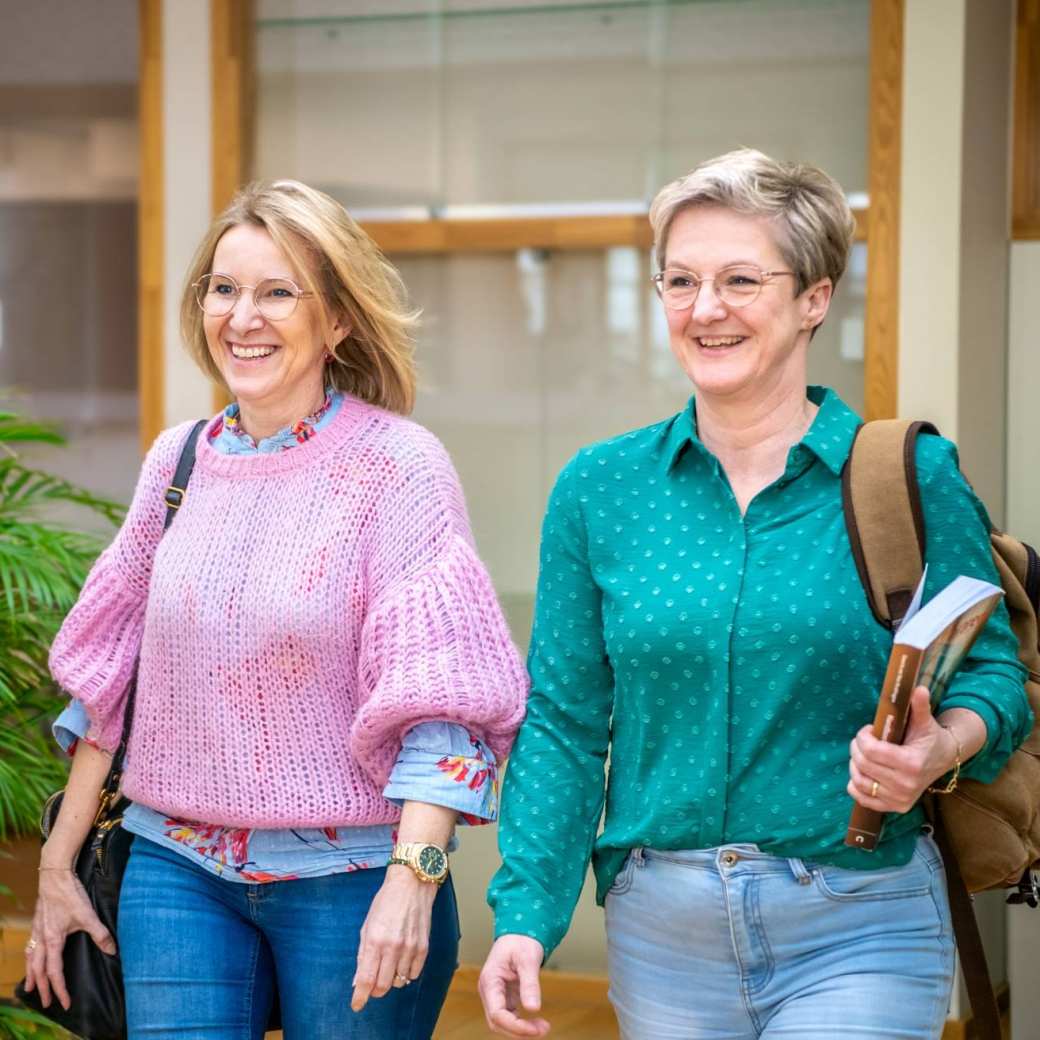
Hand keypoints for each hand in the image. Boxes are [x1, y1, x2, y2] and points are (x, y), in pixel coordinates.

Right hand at [23, 866, 115, 1009]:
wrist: (55, 875)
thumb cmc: (70, 895)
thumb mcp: (88, 915)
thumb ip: (100, 934)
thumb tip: (112, 950)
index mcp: (52, 941)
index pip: (55, 972)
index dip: (60, 989)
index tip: (65, 1002)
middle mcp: (41, 939)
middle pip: (38, 970)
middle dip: (42, 988)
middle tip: (45, 1002)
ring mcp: (37, 931)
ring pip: (31, 959)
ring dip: (31, 975)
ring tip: (30, 986)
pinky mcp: (38, 923)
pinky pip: (30, 947)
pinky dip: (30, 958)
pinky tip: (32, 958)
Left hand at [350, 866, 437, 1011]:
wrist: (412, 884)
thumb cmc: (386, 902)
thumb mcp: (367, 926)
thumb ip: (362, 955)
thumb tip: (357, 981)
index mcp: (375, 940)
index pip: (366, 979)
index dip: (360, 997)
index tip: (356, 1005)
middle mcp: (393, 947)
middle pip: (383, 986)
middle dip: (375, 990)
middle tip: (372, 983)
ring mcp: (410, 948)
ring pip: (399, 981)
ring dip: (391, 979)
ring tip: (389, 964)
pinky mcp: (424, 947)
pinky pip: (414, 974)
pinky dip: (406, 973)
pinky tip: (402, 962)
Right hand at [478, 934, 548, 1036]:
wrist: (519, 931)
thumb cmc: (521, 940)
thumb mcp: (528, 959)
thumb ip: (529, 984)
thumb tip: (533, 1009)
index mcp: (490, 980)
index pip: (497, 1014)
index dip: (515, 1026)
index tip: (536, 1029)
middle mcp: (489, 991)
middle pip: (497, 1023)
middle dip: (519, 1031)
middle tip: (544, 1028)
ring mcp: (495, 995)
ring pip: (502, 1023)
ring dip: (521, 1030)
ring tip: (543, 1027)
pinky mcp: (504, 997)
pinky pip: (509, 1017)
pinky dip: (522, 1023)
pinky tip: (536, 1022)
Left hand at [847, 685, 958, 813]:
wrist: (944, 760)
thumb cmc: (930, 738)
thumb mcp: (925, 721)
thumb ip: (920, 706)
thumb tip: (919, 689)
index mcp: (911, 764)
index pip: (871, 750)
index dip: (862, 736)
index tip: (868, 729)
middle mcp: (905, 785)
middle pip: (862, 764)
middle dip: (856, 747)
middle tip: (864, 740)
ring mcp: (900, 799)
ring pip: (859, 781)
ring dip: (855, 764)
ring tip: (863, 754)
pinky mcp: (895, 807)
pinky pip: (863, 798)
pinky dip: (856, 784)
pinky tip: (863, 772)